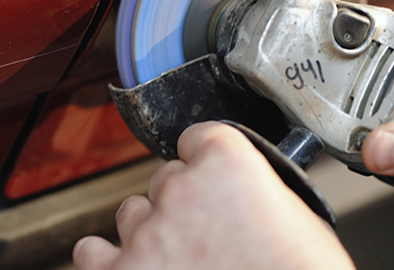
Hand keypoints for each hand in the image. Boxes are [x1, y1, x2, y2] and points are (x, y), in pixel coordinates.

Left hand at [73, 121, 353, 268]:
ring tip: (180, 260)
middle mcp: (181, 190)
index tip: (209, 177)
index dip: (206, 161)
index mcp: (227, 165)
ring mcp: (147, 234)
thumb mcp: (301, 222)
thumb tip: (245, 195)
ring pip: (132, 212)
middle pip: (166, 178)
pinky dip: (109, 260)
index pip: (198, 138)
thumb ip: (259, 191)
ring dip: (151, 230)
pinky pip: (92, 253)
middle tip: (207, 237)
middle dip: (184, 203)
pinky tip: (135, 268)